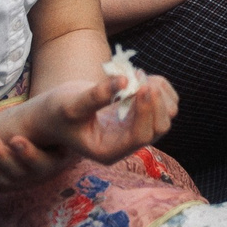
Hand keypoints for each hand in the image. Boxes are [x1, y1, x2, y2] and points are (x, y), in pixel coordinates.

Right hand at [0, 71, 179, 186]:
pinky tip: (141, 76)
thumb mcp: (72, 104)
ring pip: (168, 113)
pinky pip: (166, 101)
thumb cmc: (58, 112)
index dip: (147, 112)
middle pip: (160, 126)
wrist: (57, 111)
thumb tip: (124, 81)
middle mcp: (127, 144)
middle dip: (155, 101)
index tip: (143, 87)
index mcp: (109, 151)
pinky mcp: (142, 115)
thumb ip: (96, 96)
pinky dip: (160, 86)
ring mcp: (137, 129)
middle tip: (139, 76)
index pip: (141, 136)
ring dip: (160, 91)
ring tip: (137, 74)